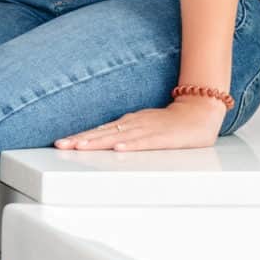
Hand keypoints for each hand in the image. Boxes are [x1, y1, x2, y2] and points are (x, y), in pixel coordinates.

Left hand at [54, 93, 227, 152]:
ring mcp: (147, 129)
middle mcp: (133, 124)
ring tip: (81, 147)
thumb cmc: (169, 122)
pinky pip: (145, 141)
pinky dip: (131, 144)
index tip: (61, 143)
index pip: (98, 131)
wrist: (199, 111)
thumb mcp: (141, 125)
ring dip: (99, 142)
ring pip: (118, 136)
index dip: (79, 137)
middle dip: (80, 140)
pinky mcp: (163, 136)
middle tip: (61, 145)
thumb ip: (122, 132)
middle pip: (102, 133)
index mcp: (127, 123)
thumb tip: (100, 140)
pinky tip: (119, 148)